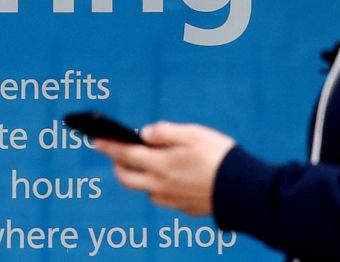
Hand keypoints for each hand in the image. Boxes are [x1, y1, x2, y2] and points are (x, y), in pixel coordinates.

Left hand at [93, 121, 235, 216]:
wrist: (245, 188)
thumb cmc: (219, 155)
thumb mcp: (192, 133)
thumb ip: (164, 132)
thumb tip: (144, 134)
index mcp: (160, 164)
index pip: (124, 154)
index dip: (108, 146)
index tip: (95, 140)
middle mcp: (160, 185)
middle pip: (127, 178)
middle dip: (117, 165)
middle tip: (118, 153)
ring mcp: (171, 199)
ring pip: (144, 189)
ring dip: (139, 176)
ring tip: (145, 162)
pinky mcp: (185, 208)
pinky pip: (162, 198)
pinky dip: (158, 187)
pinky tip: (169, 177)